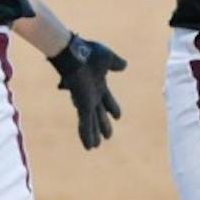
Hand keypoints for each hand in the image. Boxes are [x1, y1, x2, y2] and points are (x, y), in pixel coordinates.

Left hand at [48, 34, 126, 149]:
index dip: (113, 108)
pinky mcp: (82, 105)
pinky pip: (85, 123)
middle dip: (103, 125)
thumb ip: (116, 63)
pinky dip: (86, 135)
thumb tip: (124, 66)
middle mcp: (92, 94)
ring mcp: (86, 101)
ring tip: (96, 146)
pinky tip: (89, 146)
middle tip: (108, 136)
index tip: (118, 116)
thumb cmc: (88, 52)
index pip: (107, 99)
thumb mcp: (108, 57)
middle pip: (98, 114)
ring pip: (90, 122)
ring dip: (94, 134)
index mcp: (99, 83)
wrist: (75, 52)